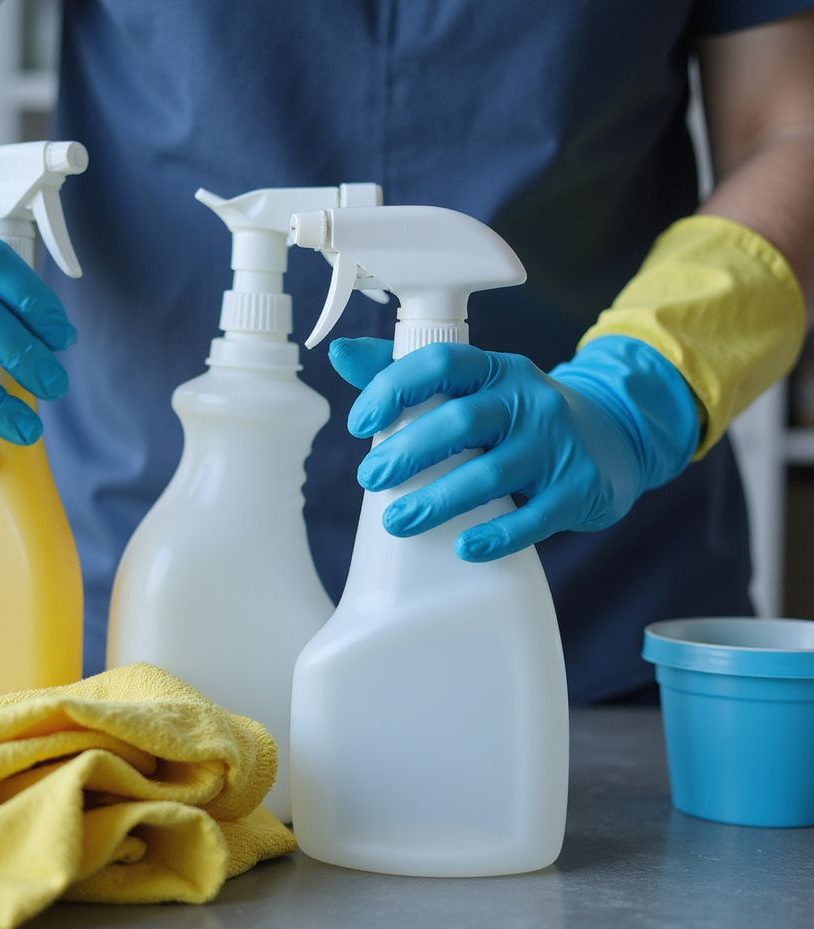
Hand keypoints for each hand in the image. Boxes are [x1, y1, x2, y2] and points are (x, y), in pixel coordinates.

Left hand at [329, 335, 698, 560]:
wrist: (611, 439)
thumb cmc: (518, 416)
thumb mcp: (473, 387)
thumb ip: (409, 375)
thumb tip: (341, 355)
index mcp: (494, 369)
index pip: (440, 363)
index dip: (395, 388)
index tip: (360, 422)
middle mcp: (527, 400)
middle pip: (461, 421)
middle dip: (408, 452)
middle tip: (370, 477)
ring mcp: (556, 445)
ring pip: (491, 473)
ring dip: (438, 500)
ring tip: (397, 522)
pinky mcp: (577, 489)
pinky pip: (534, 517)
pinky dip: (497, 536)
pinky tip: (464, 548)